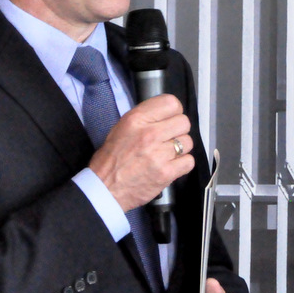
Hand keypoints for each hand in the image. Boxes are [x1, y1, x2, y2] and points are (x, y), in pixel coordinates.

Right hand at [88, 94, 194, 211]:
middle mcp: (149, 134)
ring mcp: (159, 154)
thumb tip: (166, 114)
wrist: (104, 189)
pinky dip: (182, 164)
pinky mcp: (166, 173)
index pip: (171, 103)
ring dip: (180, 148)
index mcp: (136, 120)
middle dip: (178, 130)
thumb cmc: (111, 159)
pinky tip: (170, 165)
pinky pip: (188, 161)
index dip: (174, 111)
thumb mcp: (121, 127)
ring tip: (166, 154)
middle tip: (168, 138)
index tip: (170, 119)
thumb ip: (145, 117)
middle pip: (183, 122)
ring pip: (187, 142)